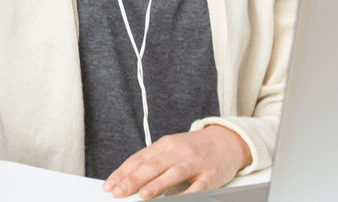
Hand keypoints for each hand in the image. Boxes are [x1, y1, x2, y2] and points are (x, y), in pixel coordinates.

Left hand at [104, 125, 252, 199]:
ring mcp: (196, 162)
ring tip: (143, 195)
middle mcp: (179, 151)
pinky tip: (177, 200)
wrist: (228, 141)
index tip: (109, 186)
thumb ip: (153, 161)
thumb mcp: (172, 148)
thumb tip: (128, 180)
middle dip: (133, 180)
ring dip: (157, 184)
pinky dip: (187, 194)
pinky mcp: (210, 175)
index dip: (123, 172)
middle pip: (153, 165)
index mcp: (166, 144)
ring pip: (174, 173)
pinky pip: (197, 186)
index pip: (140, 158)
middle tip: (118, 192)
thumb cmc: (195, 148)